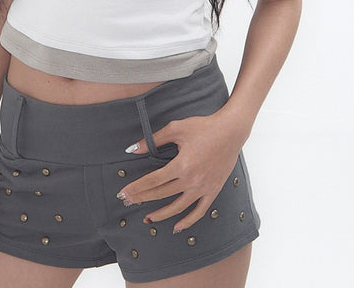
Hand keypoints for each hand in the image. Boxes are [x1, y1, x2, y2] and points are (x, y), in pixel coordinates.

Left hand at [117, 111, 246, 232]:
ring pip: (178, 207)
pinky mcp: (213, 190)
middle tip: (128, 202)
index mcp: (181, 165)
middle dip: (142, 198)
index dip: (136, 188)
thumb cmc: (203, 126)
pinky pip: (199, 211)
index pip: (152, 181)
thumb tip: (133, 149)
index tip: (123, 193)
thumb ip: (154, 139)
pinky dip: (188, 221)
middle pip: (161, 194)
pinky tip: (177, 227)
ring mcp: (203, 187)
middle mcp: (191, 180)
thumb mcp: (176, 128)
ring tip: (148, 219)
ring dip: (161, 215)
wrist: (230, 130)